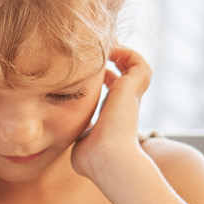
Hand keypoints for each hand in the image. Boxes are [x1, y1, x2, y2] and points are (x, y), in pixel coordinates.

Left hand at [71, 47, 151, 182]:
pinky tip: (109, 50)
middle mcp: (125, 103)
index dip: (103, 78)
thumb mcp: (80, 142)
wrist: (107, 158)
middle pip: (126, 75)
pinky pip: (137, 61)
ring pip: (136, 66)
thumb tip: (65, 136)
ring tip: (105, 45)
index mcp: (113, 114)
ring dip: (121, 53)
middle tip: (97, 52)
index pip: (113, 91)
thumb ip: (76, 133)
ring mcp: (131, 95)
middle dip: (114, 61)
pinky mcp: (132, 87)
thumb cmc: (92, 158)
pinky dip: (126, 52)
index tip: (87, 73)